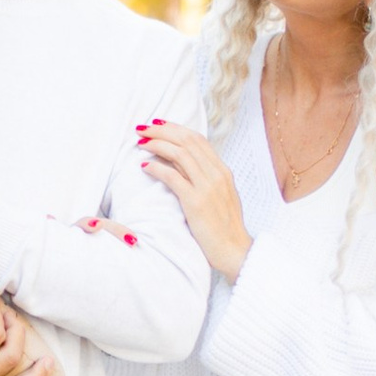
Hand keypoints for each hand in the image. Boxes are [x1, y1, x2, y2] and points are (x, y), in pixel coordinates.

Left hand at [136, 120, 251, 278]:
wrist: (234, 250)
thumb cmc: (223, 227)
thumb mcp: (219, 196)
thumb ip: (205, 179)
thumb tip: (181, 165)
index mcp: (222, 171)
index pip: (197, 139)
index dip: (175, 128)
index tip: (157, 124)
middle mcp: (217, 174)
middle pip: (187, 141)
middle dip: (161, 131)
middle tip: (142, 128)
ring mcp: (208, 187)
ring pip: (180, 154)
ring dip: (157, 144)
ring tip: (140, 143)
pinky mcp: (196, 202)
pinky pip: (173, 177)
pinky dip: (157, 168)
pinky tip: (144, 166)